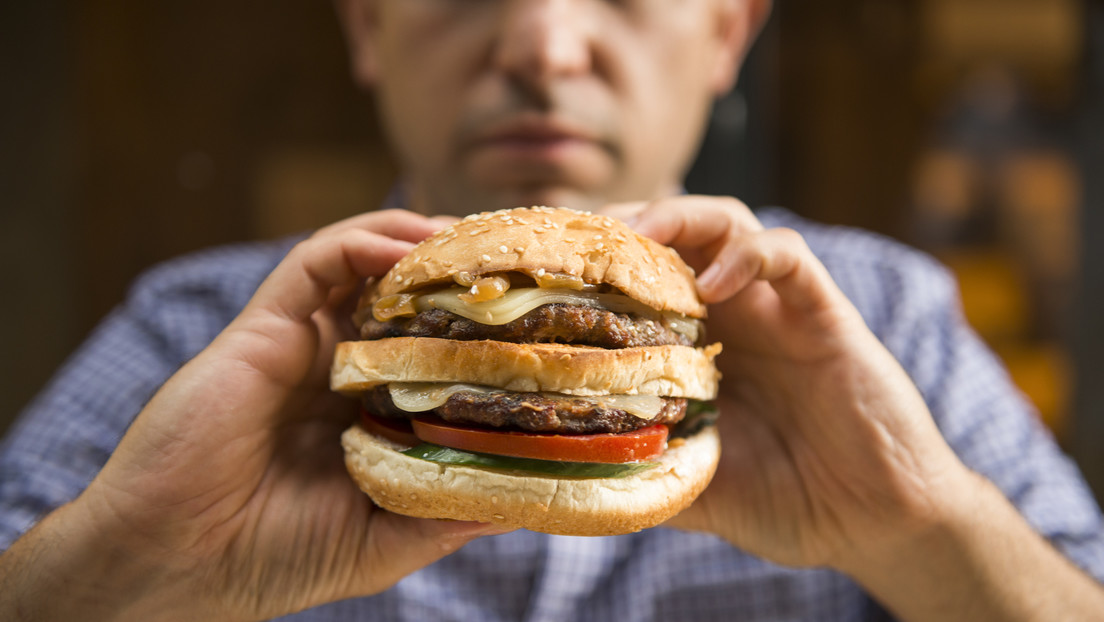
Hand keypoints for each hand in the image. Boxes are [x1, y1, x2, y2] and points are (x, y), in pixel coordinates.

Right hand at [20, 210, 504, 619]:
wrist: (175, 565)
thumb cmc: (269, 560)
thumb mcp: (384, 540)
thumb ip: (446, 511)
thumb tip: (526, 494)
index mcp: (367, 412)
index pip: (433, 347)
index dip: (480, 323)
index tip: (537, 311)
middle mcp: (339, 369)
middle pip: (407, 295)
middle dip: (460, 268)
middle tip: (518, 254)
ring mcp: (302, 344)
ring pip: (367, 263)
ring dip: (421, 241)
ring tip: (474, 239)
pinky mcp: (263, 327)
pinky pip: (316, 261)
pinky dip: (364, 240)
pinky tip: (409, 244)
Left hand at [602, 197, 971, 568]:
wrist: (876, 522)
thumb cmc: (790, 501)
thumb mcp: (699, 488)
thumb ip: (647, 471)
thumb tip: (570, 479)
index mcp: (701, 348)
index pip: (642, 280)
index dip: (598, 266)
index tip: (547, 270)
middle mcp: (735, 316)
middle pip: (675, 234)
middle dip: (627, 224)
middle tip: (584, 236)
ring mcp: (779, 310)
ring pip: (728, 222)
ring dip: (680, 216)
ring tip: (640, 233)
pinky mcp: (825, 314)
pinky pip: (788, 256)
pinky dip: (748, 255)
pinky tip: (713, 285)